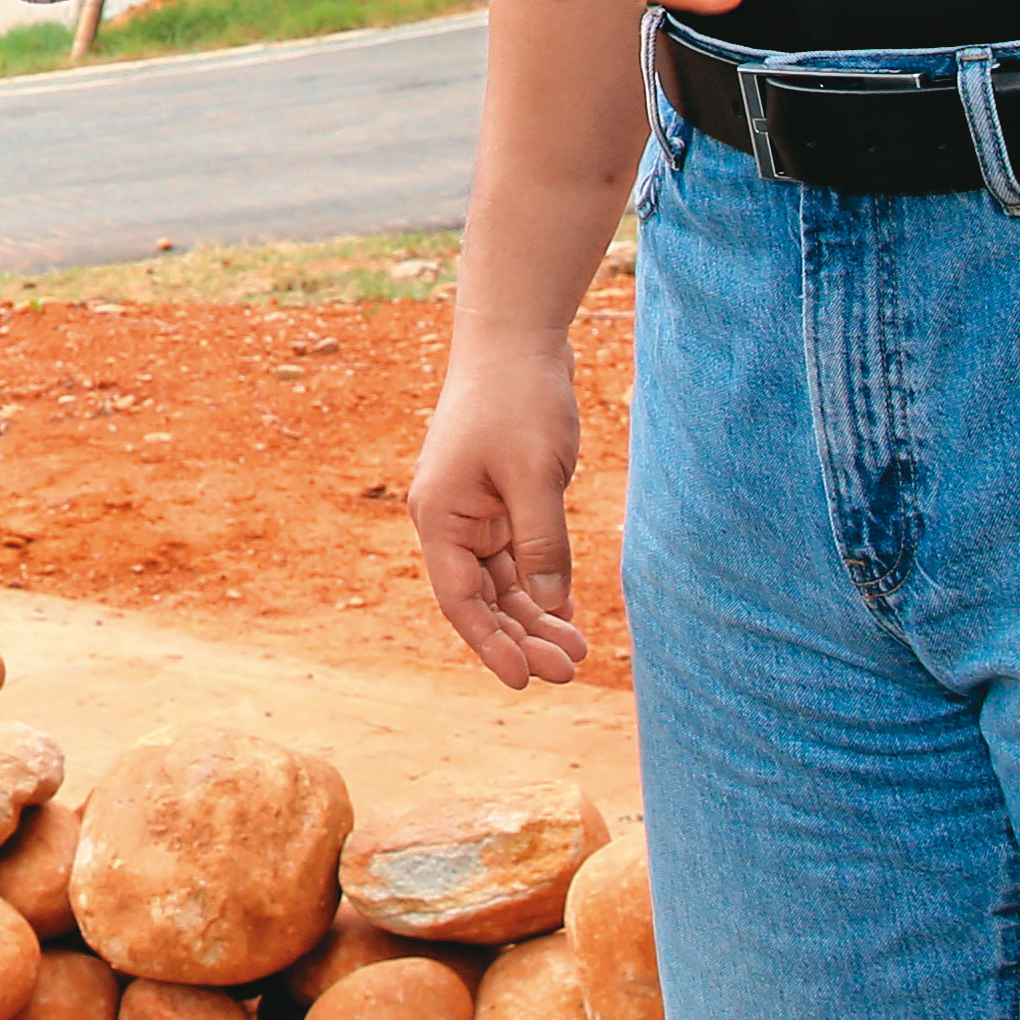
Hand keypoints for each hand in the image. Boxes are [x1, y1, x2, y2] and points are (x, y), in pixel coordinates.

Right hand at [409, 345, 590, 687]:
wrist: (516, 338)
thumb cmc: (519, 398)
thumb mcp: (535, 475)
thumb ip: (543, 544)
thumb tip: (552, 607)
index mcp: (440, 515)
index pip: (461, 599)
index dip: (491, 645)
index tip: (525, 682)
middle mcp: (450, 519)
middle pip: (482, 598)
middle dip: (522, 637)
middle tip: (572, 671)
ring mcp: (474, 509)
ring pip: (502, 582)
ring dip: (535, 617)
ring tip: (579, 652)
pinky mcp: (499, 498)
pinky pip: (517, 557)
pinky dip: (541, 585)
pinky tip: (569, 612)